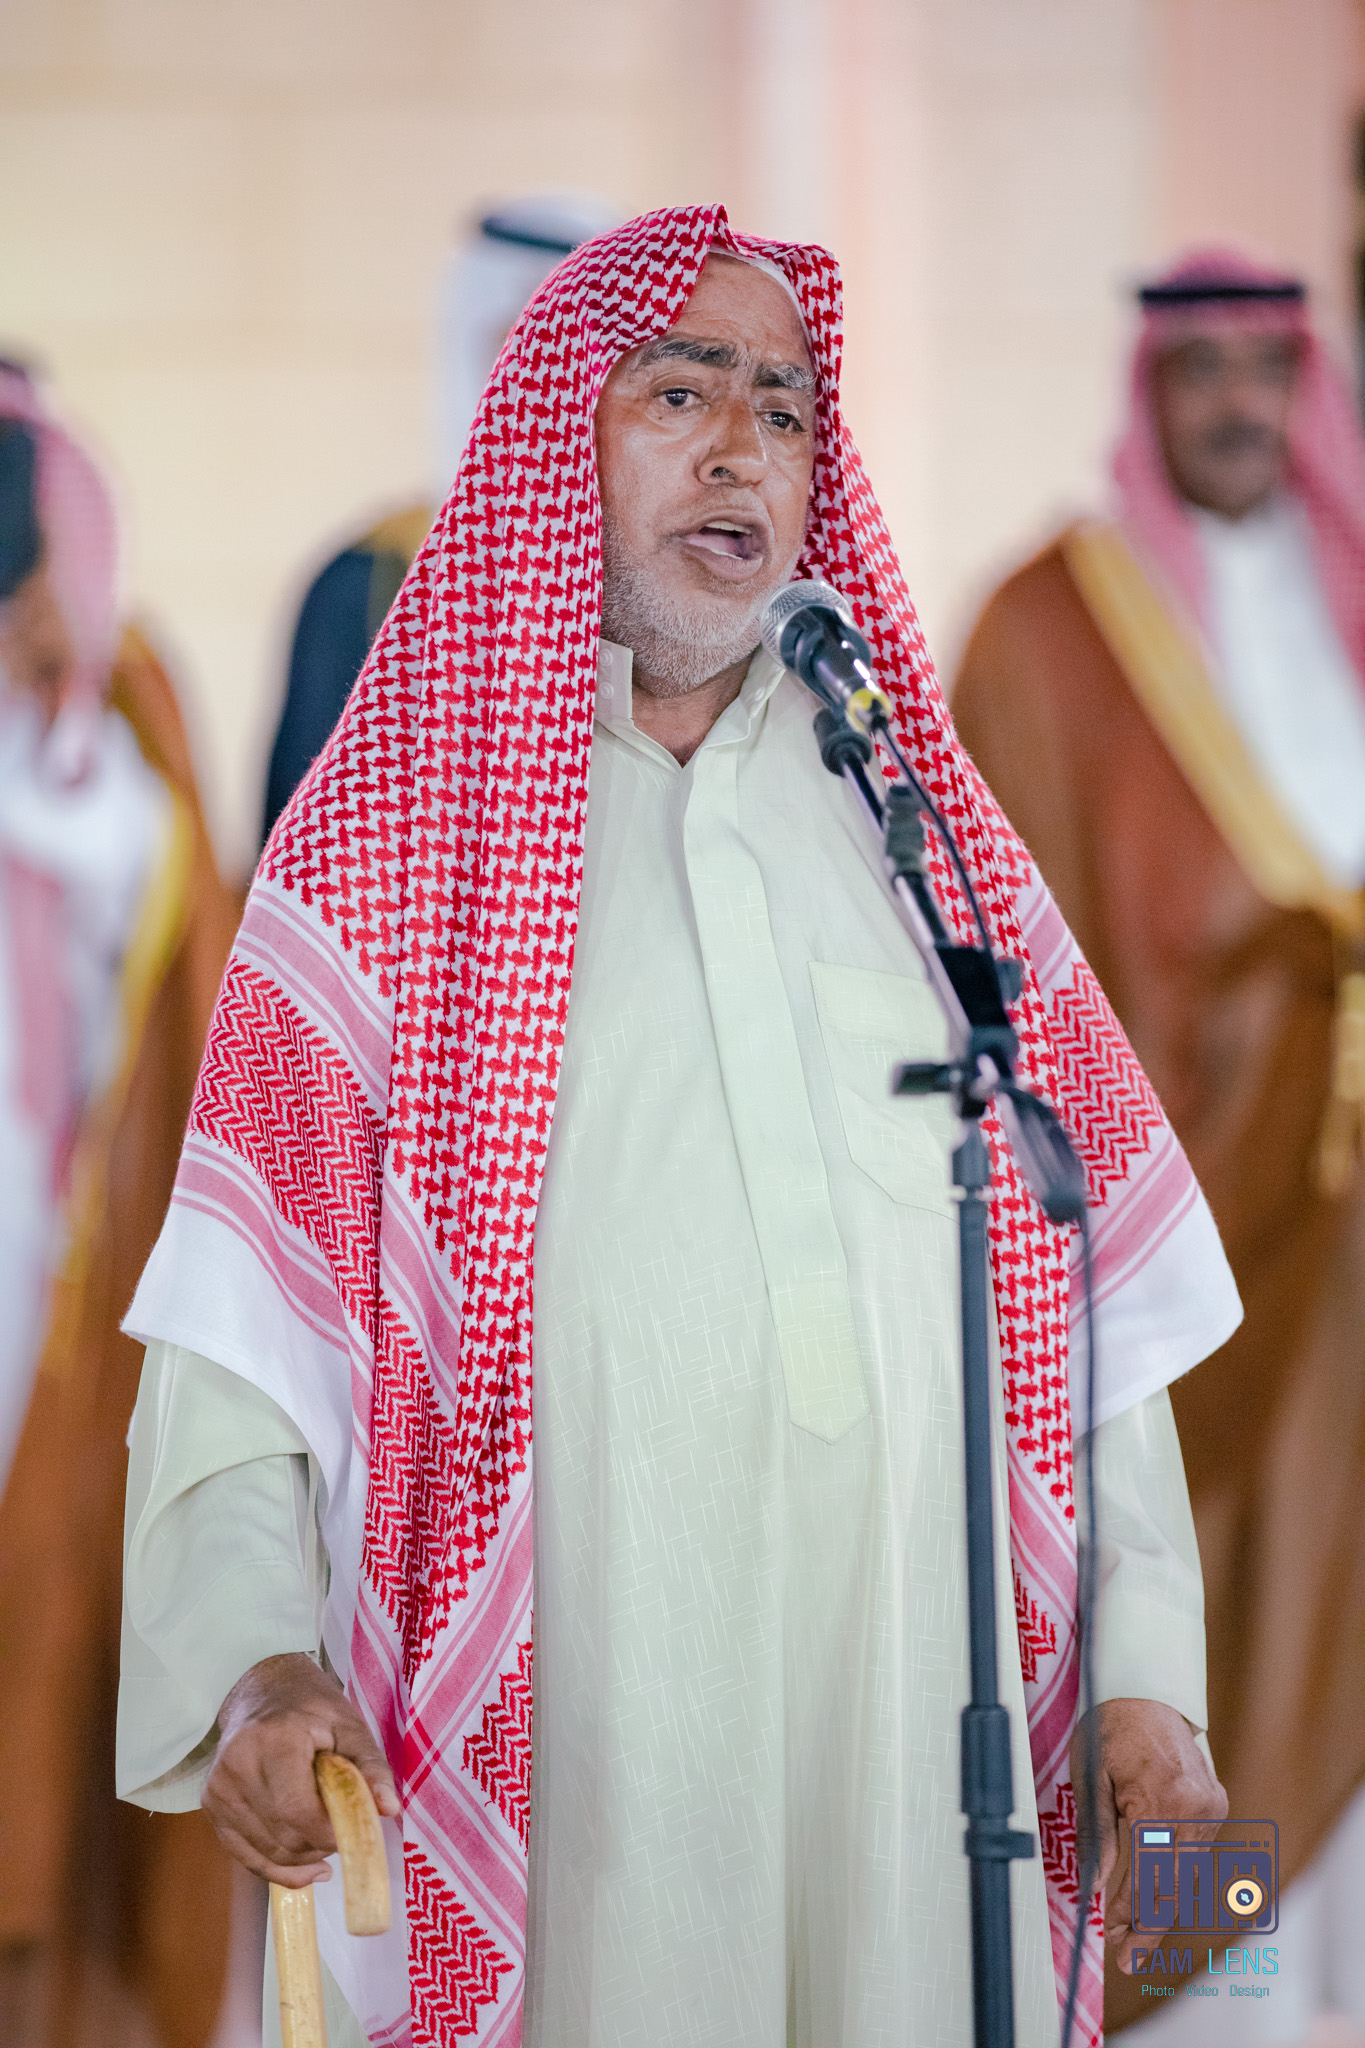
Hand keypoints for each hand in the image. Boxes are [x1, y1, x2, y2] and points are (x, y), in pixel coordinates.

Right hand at [203, 1652, 400, 1886]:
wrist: (261, 1691)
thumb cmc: (311, 1708)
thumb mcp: (350, 1727)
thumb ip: (371, 1768)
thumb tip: (389, 1810)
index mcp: (272, 1741)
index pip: (298, 1812)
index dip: (330, 1832)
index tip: (356, 1827)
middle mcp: (236, 1768)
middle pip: (283, 1838)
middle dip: (321, 1845)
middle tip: (344, 1826)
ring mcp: (218, 1791)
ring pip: (267, 1853)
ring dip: (304, 1857)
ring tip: (326, 1834)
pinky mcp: (211, 1808)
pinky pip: (247, 1857)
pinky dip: (280, 1867)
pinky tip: (308, 1864)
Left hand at [1069, 1697, 1226, 1973]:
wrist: (1146, 1691)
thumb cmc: (1109, 1730)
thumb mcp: (1090, 1779)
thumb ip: (1097, 1836)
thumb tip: (1093, 1889)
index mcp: (1161, 1800)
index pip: (1145, 1875)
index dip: (1128, 1912)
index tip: (1111, 1940)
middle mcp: (1195, 1809)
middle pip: (1174, 1885)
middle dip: (1149, 1926)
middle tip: (1128, 1960)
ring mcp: (1211, 1808)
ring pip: (1188, 1875)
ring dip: (1162, 1907)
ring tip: (1135, 1937)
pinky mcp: (1216, 1806)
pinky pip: (1194, 1855)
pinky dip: (1174, 1878)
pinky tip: (1151, 1897)